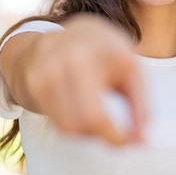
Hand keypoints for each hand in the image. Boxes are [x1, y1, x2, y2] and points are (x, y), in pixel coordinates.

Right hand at [13, 14, 146, 144]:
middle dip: (105, 135)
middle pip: (83, 122)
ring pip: (68, 127)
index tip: (131, 142)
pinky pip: (57, 123)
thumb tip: (141, 141)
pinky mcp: (34, 83)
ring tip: (100, 116)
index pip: (98, 112)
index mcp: (100, 52)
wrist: (64, 33)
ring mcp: (46, 71)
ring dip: (89, 132)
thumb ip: (141, 105)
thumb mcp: (131, 68)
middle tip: (118, 133)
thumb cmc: (105, 53)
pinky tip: (81, 108)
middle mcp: (69, 59)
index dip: (115, 136)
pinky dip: (74, 125)